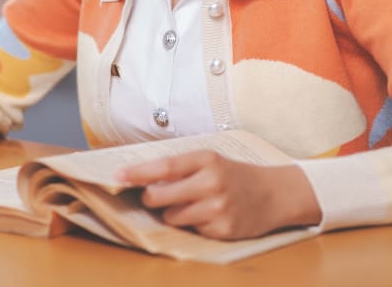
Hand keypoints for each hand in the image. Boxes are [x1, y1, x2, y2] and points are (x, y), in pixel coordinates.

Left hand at [117, 150, 320, 239]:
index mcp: (206, 159)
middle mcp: (211, 182)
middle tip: (154, 197)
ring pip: (172, 217)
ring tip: (191, 206)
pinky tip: (209, 217)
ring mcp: (218, 208)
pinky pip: (191, 231)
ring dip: (173, 215)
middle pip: (160, 196)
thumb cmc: (234, 176)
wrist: (275, 194)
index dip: (137, 173)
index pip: (163, 167)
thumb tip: (141, 179)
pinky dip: (193, 226)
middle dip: (151, 199)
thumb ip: (180, 168)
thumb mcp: (210, 161)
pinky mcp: (223, 230)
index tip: (117, 176)